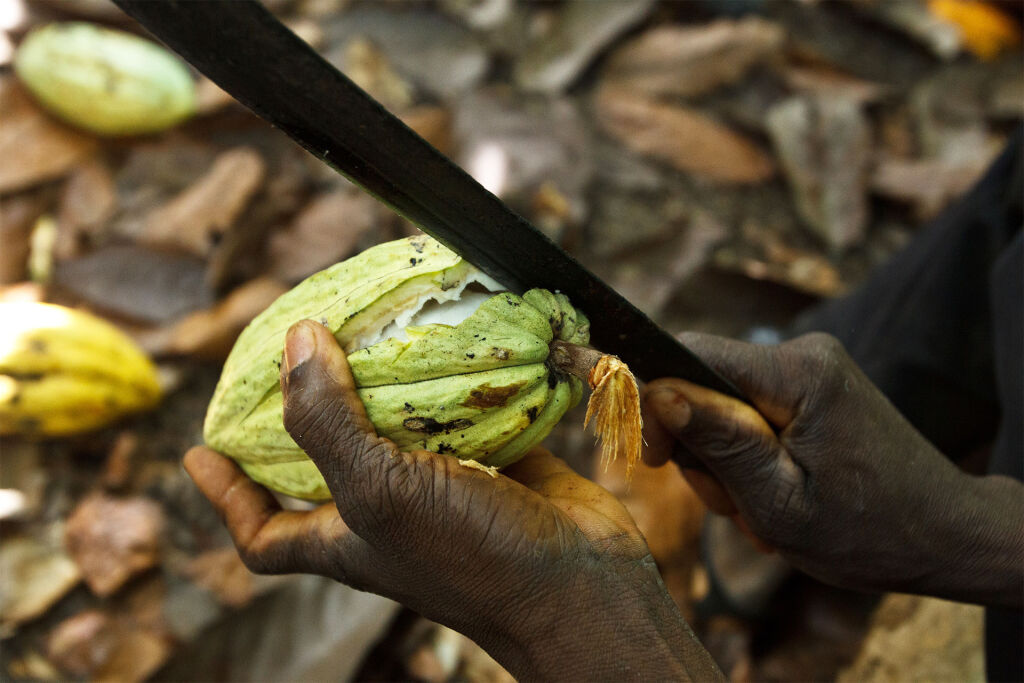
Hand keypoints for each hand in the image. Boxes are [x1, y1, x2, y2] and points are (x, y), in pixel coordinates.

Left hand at [186, 320, 721, 680]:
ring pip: (402, 426)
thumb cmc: (470, 556)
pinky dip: (461, 377)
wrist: (580, 583)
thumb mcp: (377, 492)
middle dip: (307, 412)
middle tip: (291, 355)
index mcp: (346, 538)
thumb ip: (327, 421)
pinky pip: (469, 409)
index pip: (263, 532)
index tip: (198, 452)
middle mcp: (388, 511)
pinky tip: (456, 335)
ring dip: (386, 381)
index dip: (224, 497)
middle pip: (328, 462)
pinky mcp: (498, 460)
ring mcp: (445, 484)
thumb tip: (296, 341)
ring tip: (367, 326)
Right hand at [644, 332, 1023, 605]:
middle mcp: (803, 354)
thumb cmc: (867, 532)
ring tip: (763, 509)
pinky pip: (750, 411)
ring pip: (722, 403)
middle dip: (703, 449)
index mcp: (799, 373)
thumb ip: (719, 443)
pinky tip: (776, 492)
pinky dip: (750, 457)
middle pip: (703, 382)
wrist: (944, 535)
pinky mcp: (813, 386)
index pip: (691, 353)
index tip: (656, 460)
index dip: (658, 401)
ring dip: (727, 462)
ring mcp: (810, 368)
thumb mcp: (779, 501)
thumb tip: (658, 393)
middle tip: (735, 505)